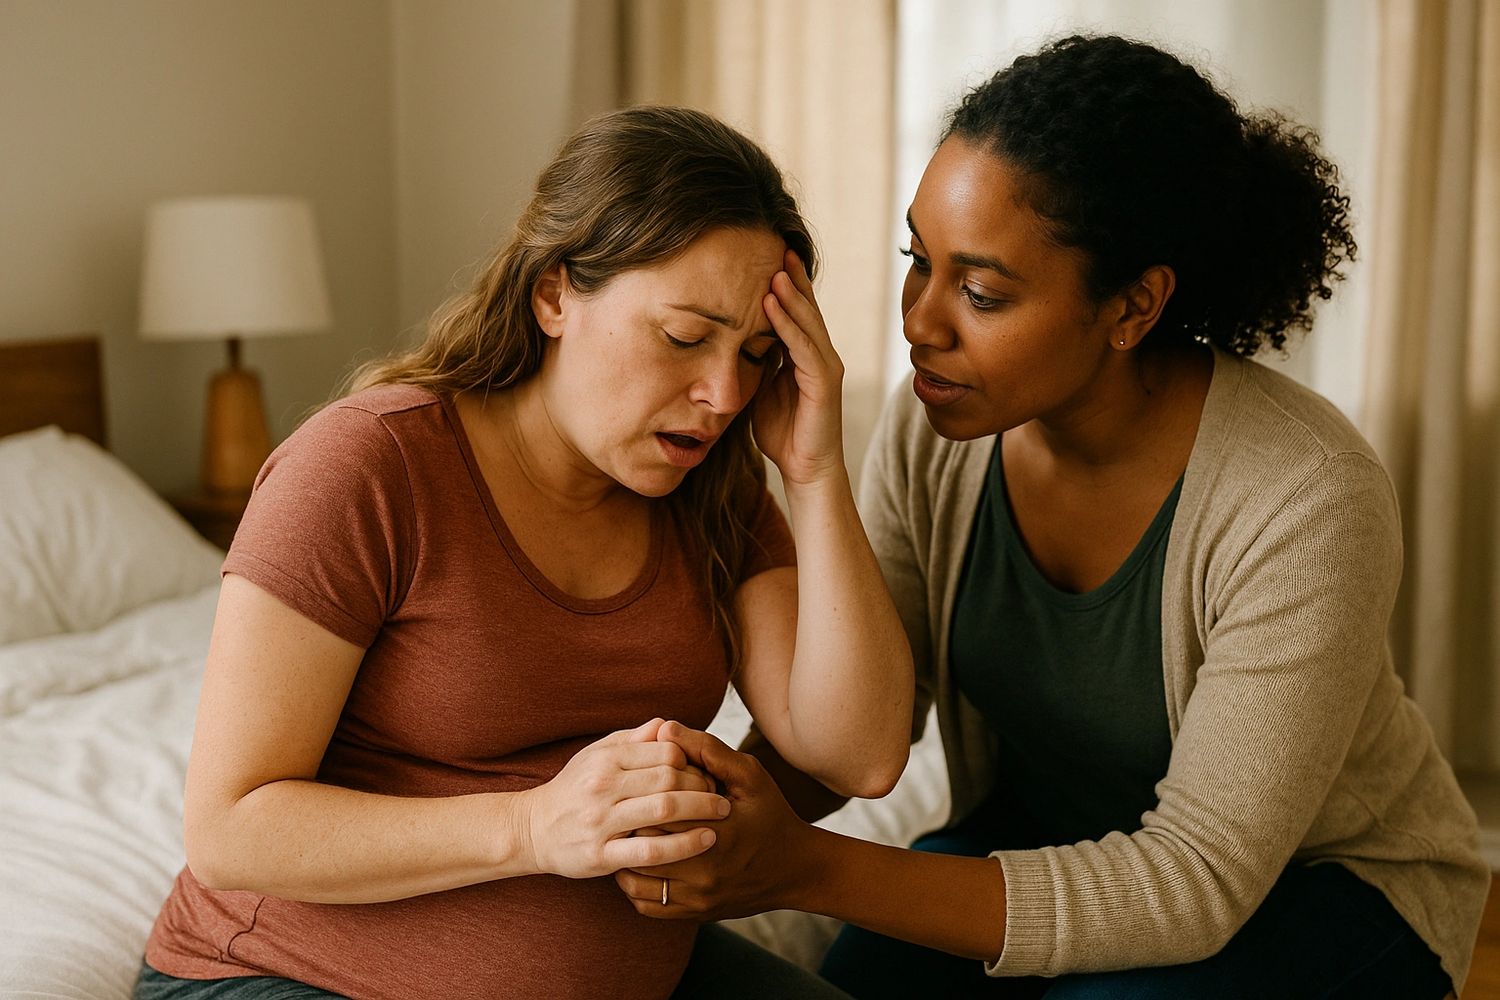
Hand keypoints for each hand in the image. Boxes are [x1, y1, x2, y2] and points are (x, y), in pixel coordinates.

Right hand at [518, 718, 729, 878]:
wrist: (531, 829)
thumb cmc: (573, 789)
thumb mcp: (596, 754)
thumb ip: (633, 739)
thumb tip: (668, 725)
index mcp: (606, 759)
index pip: (664, 751)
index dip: (693, 760)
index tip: (708, 772)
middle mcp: (602, 786)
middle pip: (668, 779)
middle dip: (703, 785)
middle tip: (723, 794)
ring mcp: (601, 822)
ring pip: (663, 811)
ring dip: (701, 810)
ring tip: (724, 813)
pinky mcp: (600, 855)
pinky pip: (650, 851)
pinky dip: (683, 845)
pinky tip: (705, 840)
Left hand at [614, 721, 812, 919]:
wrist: (796, 869)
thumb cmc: (770, 814)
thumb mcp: (748, 775)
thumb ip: (707, 750)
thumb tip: (665, 729)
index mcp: (716, 832)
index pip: (656, 812)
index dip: (642, 795)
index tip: (641, 784)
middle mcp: (704, 872)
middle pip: (640, 845)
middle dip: (630, 824)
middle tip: (627, 807)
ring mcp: (698, 898)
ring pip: (636, 878)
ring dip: (627, 855)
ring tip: (628, 833)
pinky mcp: (694, 914)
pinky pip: (645, 904)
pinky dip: (633, 884)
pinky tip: (639, 862)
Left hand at [753, 250, 846, 487]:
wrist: (805, 471)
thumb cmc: (783, 434)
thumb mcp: (762, 390)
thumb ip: (757, 364)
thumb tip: (735, 340)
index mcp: (806, 356)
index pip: (796, 313)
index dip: (785, 285)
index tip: (767, 257)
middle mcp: (821, 355)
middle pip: (806, 308)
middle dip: (792, 277)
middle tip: (777, 245)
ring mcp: (826, 367)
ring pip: (807, 322)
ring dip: (790, 294)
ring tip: (774, 268)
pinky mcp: (824, 383)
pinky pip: (804, 346)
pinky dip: (788, 324)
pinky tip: (772, 304)